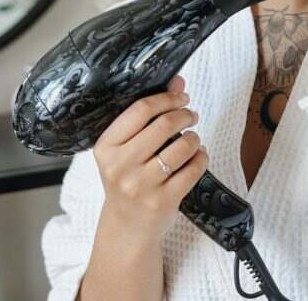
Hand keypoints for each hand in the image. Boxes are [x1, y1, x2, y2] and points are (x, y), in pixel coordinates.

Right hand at [93, 74, 206, 238]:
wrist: (127, 225)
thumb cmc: (128, 178)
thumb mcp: (127, 147)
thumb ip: (149, 114)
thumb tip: (178, 81)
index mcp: (106, 147)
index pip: (140, 110)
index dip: (166, 98)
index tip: (181, 96)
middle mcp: (120, 165)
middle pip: (162, 125)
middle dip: (184, 115)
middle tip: (191, 115)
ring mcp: (141, 185)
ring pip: (181, 147)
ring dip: (193, 137)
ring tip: (193, 138)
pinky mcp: (162, 201)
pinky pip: (192, 170)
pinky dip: (201, 157)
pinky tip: (198, 155)